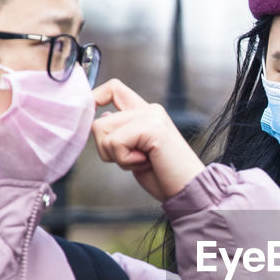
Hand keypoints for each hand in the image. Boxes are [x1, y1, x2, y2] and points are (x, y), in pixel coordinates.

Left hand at [91, 79, 204, 201]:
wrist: (188, 190)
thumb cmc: (165, 176)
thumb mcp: (136, 153)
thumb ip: (122, 133)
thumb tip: (102, 117)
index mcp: (146, 113)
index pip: (113, 89)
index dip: (94, 99)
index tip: (91, 117)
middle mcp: (149, 110)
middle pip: (100, 120)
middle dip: (106, 149)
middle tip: (133, 159)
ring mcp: (152, 116)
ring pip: (103, 130)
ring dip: (116, 156)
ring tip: (141, 161)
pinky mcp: (152, 127)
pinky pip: (116, 142)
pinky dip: (125, 160)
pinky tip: (146, 162)